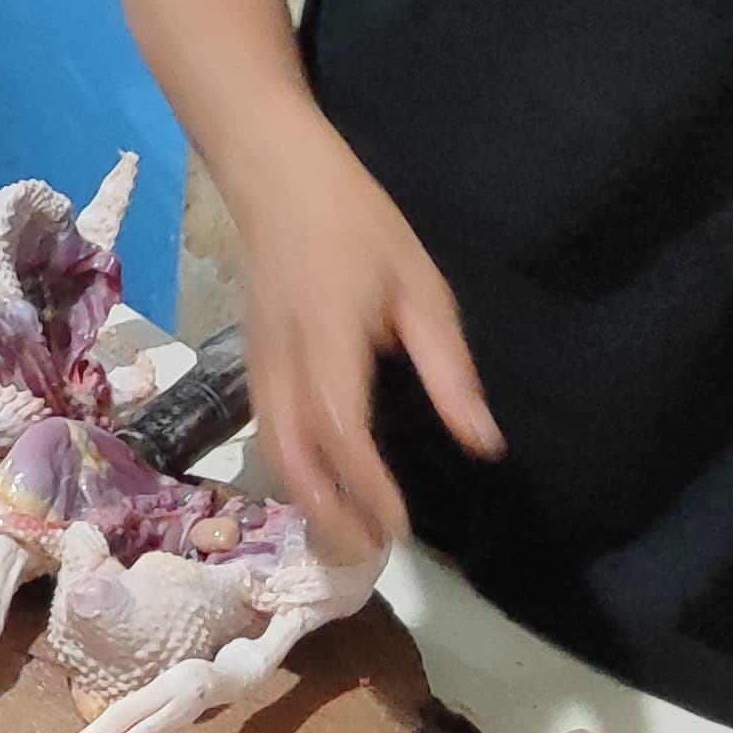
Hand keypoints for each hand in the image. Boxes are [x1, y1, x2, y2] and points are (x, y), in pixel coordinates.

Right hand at [230, 139, 499, 560]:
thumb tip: (482, 442)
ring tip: (347, 537)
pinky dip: (291, 472)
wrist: (274, 175)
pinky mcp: (251, 360)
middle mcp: (284, 361)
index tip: (400, 530)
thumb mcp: (421, 287)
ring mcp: (258, 362)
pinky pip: (266, 430)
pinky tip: (321, 488)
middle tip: (370, 557)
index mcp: (329, 340)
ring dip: (305, 501)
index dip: (368, 488)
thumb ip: (448, 368)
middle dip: (327, 515)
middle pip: (291, 457)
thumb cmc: (357, 223)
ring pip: (271, 450)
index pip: (343, 431)